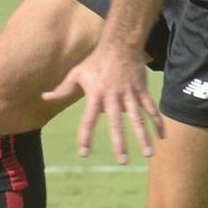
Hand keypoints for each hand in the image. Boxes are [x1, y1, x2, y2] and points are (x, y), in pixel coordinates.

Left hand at [42, 40, 163, 163]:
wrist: (120, 45)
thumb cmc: (95, 61)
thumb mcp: (76, 74)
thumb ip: (62, 89)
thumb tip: (44, 98)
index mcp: (96, 95)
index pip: (88, 120)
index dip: (85, 137)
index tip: (84, 153)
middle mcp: (113, 97)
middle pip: (116, 124)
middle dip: (120, 143)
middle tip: (122, 161)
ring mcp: (130, 95)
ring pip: (138, 119)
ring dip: (144, 137)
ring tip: (148, 154)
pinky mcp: (142, 91)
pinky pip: (151, 109)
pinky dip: (158, 123)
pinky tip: (162, 137)